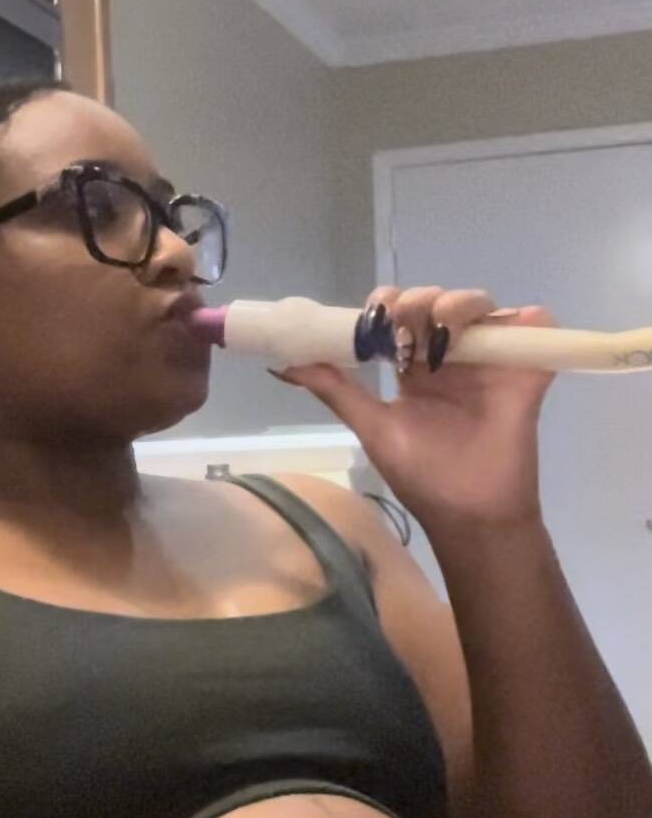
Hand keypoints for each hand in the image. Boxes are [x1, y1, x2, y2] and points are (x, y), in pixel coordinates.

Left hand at [279, 285, 554, 532]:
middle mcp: (452, 358)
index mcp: (415, 368)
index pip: (400, 315)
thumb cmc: (423, 477)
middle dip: (417, 304)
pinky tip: (491, 338)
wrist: (470, 516)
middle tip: (405, 332)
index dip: (387, 304)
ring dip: (458, 305)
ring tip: (442, 335)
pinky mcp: (527, 370)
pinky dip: (522, 319)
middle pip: (436, 301)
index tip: (375, 317)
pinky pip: (536, 326)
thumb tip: (281, 365)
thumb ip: (335, 391)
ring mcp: (491, 361)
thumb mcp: (374, 427)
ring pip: (481, 304)